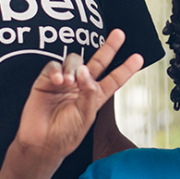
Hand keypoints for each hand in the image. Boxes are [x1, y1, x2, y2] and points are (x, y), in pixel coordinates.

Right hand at [14, 30, 142, 163]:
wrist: (41, 144)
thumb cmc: (65, 135)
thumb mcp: (85, 117)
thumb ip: (89, 93)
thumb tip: (85, 70)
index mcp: (95, 96)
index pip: (113, 79)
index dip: (125, 69)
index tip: (138, 57)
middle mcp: (81, 86)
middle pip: (97, 62)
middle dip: (109, 47)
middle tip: (119, 34)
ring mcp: (64, 82)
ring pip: (74, 60)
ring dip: (74, 68)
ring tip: (69, 82)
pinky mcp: (46, 81)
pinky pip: (53, 66)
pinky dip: (57, 71)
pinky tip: (58, 82)